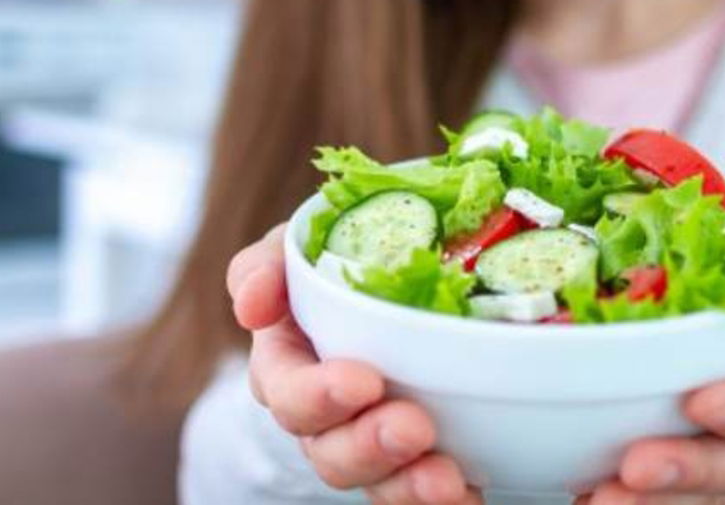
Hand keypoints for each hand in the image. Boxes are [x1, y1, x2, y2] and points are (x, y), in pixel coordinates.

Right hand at [227, 224, 482, 504]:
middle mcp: (324, 415)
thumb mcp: (298, 245)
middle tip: (412, 427)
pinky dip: (446, 499)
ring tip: (445, 479)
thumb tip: (252, 304)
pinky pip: (422, 491)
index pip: (286, 392)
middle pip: (330, 451)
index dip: (318, 395)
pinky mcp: (416, 458)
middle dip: (368, 445)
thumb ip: (266, 264)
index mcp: (288, 365)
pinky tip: (472, 491)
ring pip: (377, 481)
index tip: (362, 381)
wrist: (401, 276)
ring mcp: (371, 441)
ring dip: (407, 485)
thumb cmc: (340, 259)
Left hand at [575, 232, 724, 504]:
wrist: (701, 265)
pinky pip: (668, 495)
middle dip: (694, 468)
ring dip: (658, 499)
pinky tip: (587, 492)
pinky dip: (633, 500)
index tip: (702, 402)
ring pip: (705, 490)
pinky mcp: (689, 460)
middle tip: (637, 465)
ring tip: (606, 496)